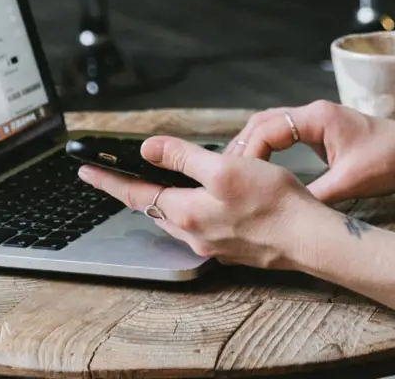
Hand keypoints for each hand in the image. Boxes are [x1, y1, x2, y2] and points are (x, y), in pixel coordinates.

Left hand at [77, 135, 328, 269]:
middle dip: (131, 190)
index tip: (85, 169)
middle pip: (152, 207)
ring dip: (159, 199)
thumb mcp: (225, 169)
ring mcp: (212, 243)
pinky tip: (196, 199)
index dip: (108, 179)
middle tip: (111, 174)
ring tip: (148, 182)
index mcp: (187, 213)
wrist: (309, 238)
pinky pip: (197, 224)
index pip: (135, 194)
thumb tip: (148, 149)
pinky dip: (185, 207)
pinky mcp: (230, 245)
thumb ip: (183, 158)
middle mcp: (194, 234)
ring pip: (175, 217)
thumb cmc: (273, 202)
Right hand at [224, 100, 394, 202]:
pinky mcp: (324, 131)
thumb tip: (284, 212)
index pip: (267, 127)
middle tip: (226, 175)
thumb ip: (316, 196)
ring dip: (253, 147)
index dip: (248, 153)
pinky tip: (261, 170)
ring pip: (272, 126)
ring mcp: (318, 120)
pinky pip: (286, 134)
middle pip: (263, 122)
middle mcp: (314, 112)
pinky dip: (268, 148)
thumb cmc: (393, 161)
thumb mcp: (352, 183)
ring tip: (236, 175)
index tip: (237, 177)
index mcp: (317, 116)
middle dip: (242, 147)